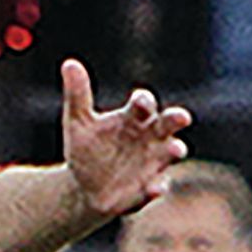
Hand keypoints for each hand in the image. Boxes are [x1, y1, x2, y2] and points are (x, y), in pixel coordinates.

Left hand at [55, 56, 191, 225]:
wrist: (83, 187)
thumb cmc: (86, 149)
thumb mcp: (78, 123)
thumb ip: (78, 95)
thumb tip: (69, 63)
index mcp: (133, 118)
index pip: (143, 104)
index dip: (143, 102)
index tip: (140, 104)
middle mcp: (150, 136)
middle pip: (169, 122)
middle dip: (176, 118)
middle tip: (182, 117)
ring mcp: (153, 161)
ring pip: (172, 151)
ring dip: (175, 149)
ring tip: (175, 149)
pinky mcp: (150, 186)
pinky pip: (159, 186)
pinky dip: (158, 186)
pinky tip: (153, 188)